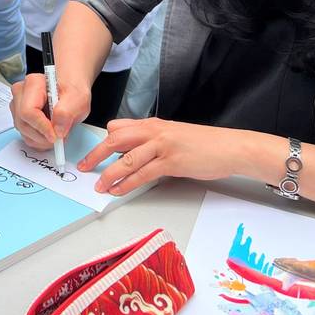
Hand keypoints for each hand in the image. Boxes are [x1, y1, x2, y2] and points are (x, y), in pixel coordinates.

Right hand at [9, 73, 89, 149]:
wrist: (70, 90)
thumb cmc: (72, 90)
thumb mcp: (77, 99)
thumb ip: (66, 113)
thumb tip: (57, 130)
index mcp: (33, 83)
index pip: (28, 111)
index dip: (41, 127)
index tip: (55, 136)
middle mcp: (21, 93)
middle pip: (23, 123)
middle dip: (43, 136)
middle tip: (60, 136)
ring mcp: (18, 105)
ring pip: (23, 131)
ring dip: (41, 139)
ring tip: (57, 133)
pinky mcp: (19, 116)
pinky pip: (25, 135)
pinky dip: (39, 140)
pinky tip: (50, 134)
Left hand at [79, 117, 240, 195]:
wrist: (230, 147)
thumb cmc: (204, 144)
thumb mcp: (173, 135)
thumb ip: (152, 141)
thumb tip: (133, 152)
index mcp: (153, 124)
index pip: (118, 127)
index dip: (103, 140)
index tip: (92, 152)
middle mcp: (154, 131)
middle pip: (115, 139)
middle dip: (96, 154)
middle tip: (84, 166)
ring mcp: (162, 146)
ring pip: (126, 159)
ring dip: (109, 174)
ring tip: (99, 186)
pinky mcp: (172, 162)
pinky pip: (143, 173)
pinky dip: (127, 183)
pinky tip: (119, 190)